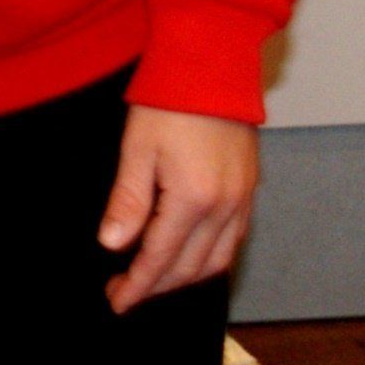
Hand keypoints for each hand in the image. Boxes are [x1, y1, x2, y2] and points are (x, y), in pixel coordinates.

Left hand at [98, 106, 257, 312]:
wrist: (212, 63)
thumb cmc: (170, 99)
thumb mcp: (137, 149)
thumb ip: (129, 201)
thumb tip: (113, 245)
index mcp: (195, 198)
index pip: (161, 258)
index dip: (138, 285)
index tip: (117, 301)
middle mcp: (226, 206)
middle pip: (192, 267)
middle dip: (158, 285)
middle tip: (127, 291)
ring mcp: (243, 197)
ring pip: (218, 259)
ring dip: (186, 277)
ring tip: (154, 279)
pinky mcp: (250, 186)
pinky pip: (234, 239)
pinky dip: (211, 257)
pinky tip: (191, 254)